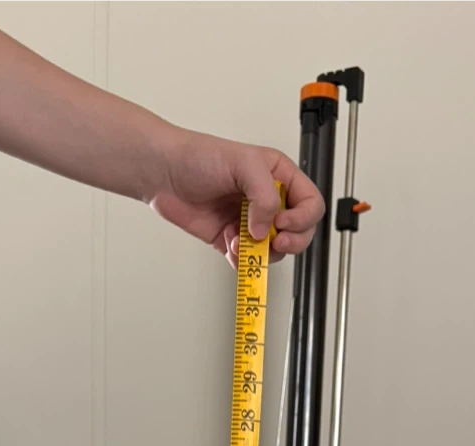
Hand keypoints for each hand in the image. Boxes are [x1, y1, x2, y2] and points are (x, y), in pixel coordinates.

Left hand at [151, 128, 323, 265]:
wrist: (164, 172)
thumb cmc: (199, 156)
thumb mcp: (243, 163)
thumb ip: (264, 195)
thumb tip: (265, 229)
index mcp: (279, 177)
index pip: (310, 203)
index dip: (303, 218)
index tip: (282, 222)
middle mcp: (268, 200)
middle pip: (298, 232)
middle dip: (289, 241)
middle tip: (272, 240)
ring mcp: (250, 222)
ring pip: (274, 250)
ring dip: (260, 252)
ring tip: (240, 239)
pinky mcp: (231, 239)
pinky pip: (248, 260)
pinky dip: (242, 261)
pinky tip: (229, 246)